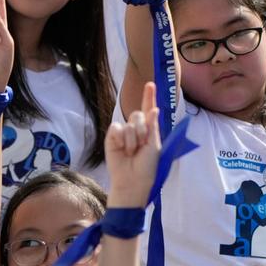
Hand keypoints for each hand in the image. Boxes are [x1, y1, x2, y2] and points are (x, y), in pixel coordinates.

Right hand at [105, 79, 164, 206]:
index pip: (149, 110)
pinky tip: (122, 150)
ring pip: (128, 124)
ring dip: (132, 140)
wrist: (132, 181)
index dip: (149, 97)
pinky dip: (121, 140)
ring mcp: (123, 133)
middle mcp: (136, 129)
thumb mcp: (154, 146)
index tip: (150, 84)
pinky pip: (116, 129)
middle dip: (141, 130)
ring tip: (131, 153)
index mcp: (149, 130)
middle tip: (141, 146)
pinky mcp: (112, 137)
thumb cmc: (147, 167)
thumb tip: (154, 109)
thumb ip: (153, 127)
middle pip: (137, 115)